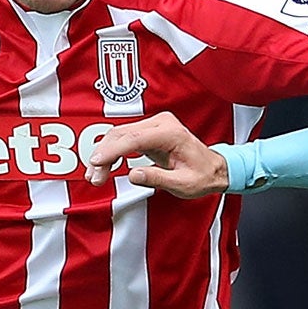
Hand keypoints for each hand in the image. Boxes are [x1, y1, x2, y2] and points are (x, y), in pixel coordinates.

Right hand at [84, 111, 228, 196]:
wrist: (213, 168)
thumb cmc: (202, 175)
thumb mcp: (183, 184)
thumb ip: (158, 179)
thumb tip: (133, 175)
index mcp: (171, 134)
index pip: (135, 138)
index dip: (113, 150)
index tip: (97, 162)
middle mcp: (162, 123)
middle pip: (122, 134)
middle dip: (104, 155)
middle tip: (94, 176)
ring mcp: (155, 124)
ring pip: (119, 134)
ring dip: (104, 153)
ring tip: (95, 175)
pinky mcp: (149, 130)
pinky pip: (124, 138)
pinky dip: (111, 151)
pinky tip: (102, 165)